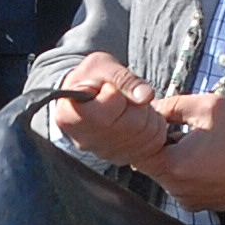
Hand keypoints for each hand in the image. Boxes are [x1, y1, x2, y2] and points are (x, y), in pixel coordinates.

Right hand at [48, 52, 165, 165]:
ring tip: (130, 105)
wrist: (85, 97)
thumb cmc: (90, 79)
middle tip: (123, 95)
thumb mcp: (102, 66)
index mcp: (71, 115)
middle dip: (137, 103)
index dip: (115, 93)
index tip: (107, 88)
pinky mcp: (122, 158)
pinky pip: (153, 144)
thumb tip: (146, 96)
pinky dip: (153, 126)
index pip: (110, 106)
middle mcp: (85, 140)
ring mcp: (105, 153)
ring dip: (148, 113)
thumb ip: (123, 78)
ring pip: (147, 133)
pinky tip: (138, 117)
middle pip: (133, 123)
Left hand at [137, 90, 224, 213]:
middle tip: (182, 130)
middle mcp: (176, 188)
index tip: (158, 122)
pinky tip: (206, 160)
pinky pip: (181, 185)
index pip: (138, 150)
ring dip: (174, 159)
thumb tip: (151, 108)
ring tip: (199, 146)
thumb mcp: (208, 107)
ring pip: (165, 175)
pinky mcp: (197, 205)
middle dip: (160, 146)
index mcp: (174, 165)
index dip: (144, 133)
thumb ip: (173, 105)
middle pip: (150, 164)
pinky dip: (186, 172)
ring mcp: (187, 200)